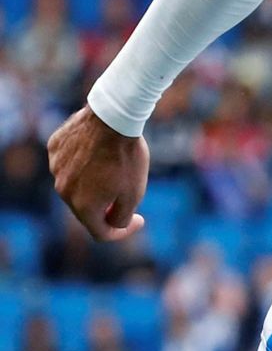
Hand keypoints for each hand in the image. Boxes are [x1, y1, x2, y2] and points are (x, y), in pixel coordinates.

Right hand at [47, 106, 147, 241]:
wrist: (113, 118)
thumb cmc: (126, 158)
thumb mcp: (133, 194)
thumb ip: (121, 218)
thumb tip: (112, 225)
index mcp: (83, 206)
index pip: (101, 232)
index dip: (123, 232)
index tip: (139, 220)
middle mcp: (63, 190)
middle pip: (86, 211)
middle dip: (107, 209)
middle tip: (126, 197)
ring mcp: (55, 168)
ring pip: (76, 186)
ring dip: (93, 186)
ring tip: (112, 170)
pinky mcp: (54, 148)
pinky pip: (68, 164)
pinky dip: (82, 165)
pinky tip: (97, 154)